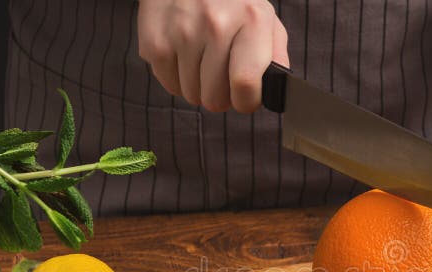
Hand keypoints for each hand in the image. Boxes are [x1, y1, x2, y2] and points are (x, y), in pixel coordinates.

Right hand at [138, 0, 289, 112]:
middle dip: (221, 96)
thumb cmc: (233, 4)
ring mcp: (182, 31)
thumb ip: (276, 57)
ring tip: (202, 60)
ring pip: (191, 95)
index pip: (245, 84)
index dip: (246, 102)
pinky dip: (177, 78)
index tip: (244, 97)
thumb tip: (276, 91)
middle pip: (215, 97)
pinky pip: (169, 85)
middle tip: (221, 76)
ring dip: (198, 86)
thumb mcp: (265, 20)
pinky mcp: (155, 40)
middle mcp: (216, 24)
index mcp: (251, 20)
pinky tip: (185, 56)